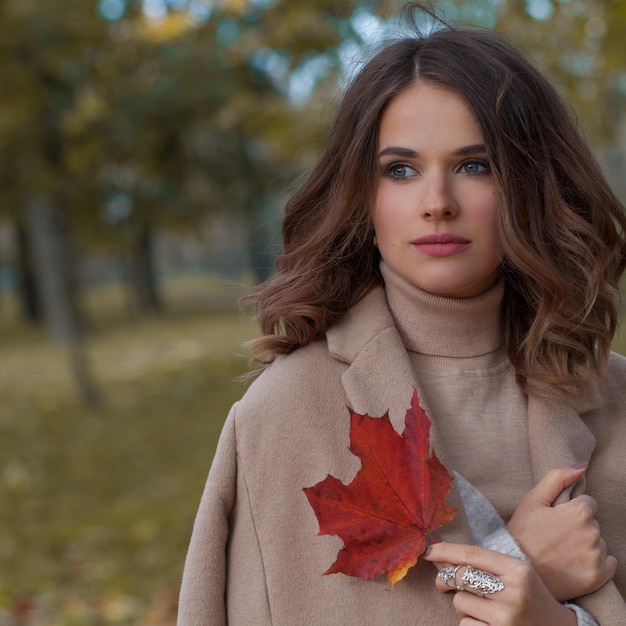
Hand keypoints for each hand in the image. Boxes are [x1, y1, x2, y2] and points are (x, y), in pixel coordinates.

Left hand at [425, 543, 577, 625]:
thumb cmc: (530, 598)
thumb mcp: (516, 574)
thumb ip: (484, 564)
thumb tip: (442, 558)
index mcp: (516, 569)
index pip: (472, 554)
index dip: (446, 551)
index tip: (428, 551)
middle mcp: (512, 592)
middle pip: (461, 576)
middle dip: (446, 579)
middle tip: (443, 583)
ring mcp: (506, 618)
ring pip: (460, 602)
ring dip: (463, 605)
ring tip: (482, 609)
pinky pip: (465, 624)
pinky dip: (470, 623)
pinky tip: (487, 624)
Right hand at [507, 465, 616, 600]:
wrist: (517, 568)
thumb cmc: (522, 532)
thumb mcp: (533, 500)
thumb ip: (558, 478)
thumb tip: (582, 465)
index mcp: (578, 513)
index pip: (588, 503)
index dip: (570, 510)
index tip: (555, 519)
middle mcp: (591, 534)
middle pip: (594, 523)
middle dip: (579, 526)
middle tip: (555, 535)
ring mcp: (595, 557)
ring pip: (599, 542)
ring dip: (585, 544)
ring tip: (562, 550)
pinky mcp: (597, 577)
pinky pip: (609, 563)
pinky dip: (596, 562)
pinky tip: (575, 562)